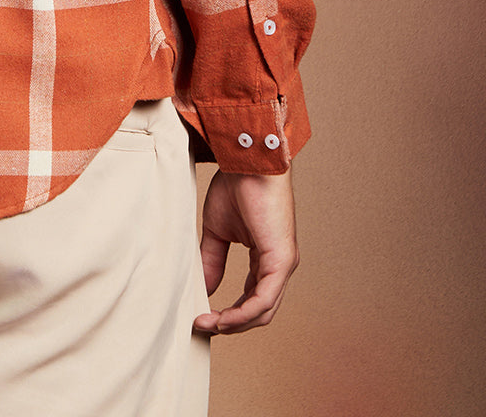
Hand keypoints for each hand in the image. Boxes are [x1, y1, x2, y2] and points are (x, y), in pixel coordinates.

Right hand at [193, 167, 297, 334]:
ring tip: (208, 324)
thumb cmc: (237, 186)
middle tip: (202, 325)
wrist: (246, 160)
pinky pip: (263, 300)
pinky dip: (241, 314)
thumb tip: (204, 289)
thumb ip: (213, 260)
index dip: (229, 312)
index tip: (202, 315)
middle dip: (230, 324)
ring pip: (262, 311)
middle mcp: (280, 265)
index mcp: (267, 257)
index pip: (252, 297)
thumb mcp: (217, 231)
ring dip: (234, 324)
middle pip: (259, 311)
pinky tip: (221, 318)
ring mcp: (283, 264)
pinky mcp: (281, 260)